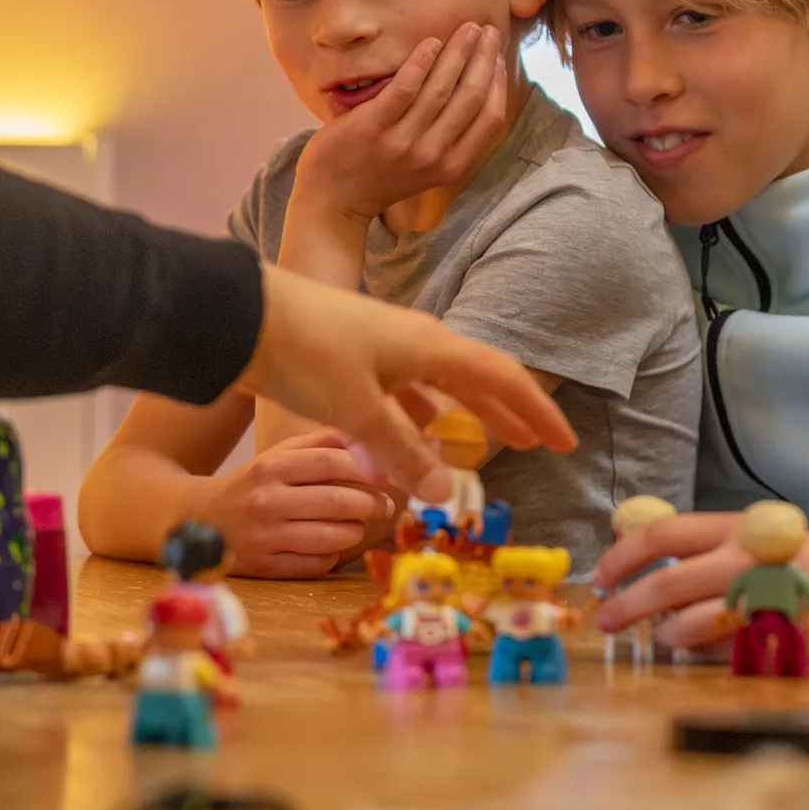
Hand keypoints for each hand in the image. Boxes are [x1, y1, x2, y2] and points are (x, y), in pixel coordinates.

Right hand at [196, 430, 394, 576]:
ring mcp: (264, 537)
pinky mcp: (264, 567)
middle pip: (337, 501)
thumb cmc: (253, 483)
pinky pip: (315, 565)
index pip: (331, 462)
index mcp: (271, 466)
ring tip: (358, 525)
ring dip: (355, 531)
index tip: (389, 477)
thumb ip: (322, 442)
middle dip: (371, 504)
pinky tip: (333, 546)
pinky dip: (332, 556)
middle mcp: (266, 500)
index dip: (368, 470)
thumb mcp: (279, 453)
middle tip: (385, 506)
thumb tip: (371, 440)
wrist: (201, 519)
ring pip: (330, 537)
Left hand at [233, 264, 574, 502]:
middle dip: (509, 412)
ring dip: (464, 415)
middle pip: (477, 378)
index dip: (537, 412)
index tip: (565, 441)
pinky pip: (404, 390)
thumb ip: (402, 453)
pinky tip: (415, 435)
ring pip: (440, 385)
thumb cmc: (306, 353)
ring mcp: (385, 346)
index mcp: (430, 346)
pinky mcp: (356, 356)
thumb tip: (447, 493)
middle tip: (539, 443)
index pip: (502, 378)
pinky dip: (417, 416)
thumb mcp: (357, 410)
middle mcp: (416, 341)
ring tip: (484, 444)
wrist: (242, 316)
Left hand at [291, 23, 509, 221]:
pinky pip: (405, 87)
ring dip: (458, 52)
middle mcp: (432, 156)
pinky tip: (431, 42)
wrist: (334, 199)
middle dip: (484, 58)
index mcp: (451, 166)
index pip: (490, 119)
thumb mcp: (427, 168)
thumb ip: (450, 137)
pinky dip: (422, 61)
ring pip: (442, 88)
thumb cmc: (381, 176)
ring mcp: (402, 142)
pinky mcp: (373, 126)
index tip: (499, 58)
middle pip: (470, 97)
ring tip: (467, 28)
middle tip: (488, 31)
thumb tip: (473, 86)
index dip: (499, 84)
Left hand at [592, 511, 808, 660]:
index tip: (600, 577)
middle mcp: (739, 561)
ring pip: (686, 623)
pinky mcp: (769, 639)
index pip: (659, 535)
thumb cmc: (806, 561)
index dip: (621, 556)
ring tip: (661, 637)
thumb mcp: (753, 536)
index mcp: (731, 530)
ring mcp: (754, 602)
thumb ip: (706, 546)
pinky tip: (700, 649)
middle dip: (625, 604)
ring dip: (664, 633)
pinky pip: (716, 652)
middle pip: (664, 583)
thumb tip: (647, 560)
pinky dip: (699, 653)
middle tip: (605, 619)